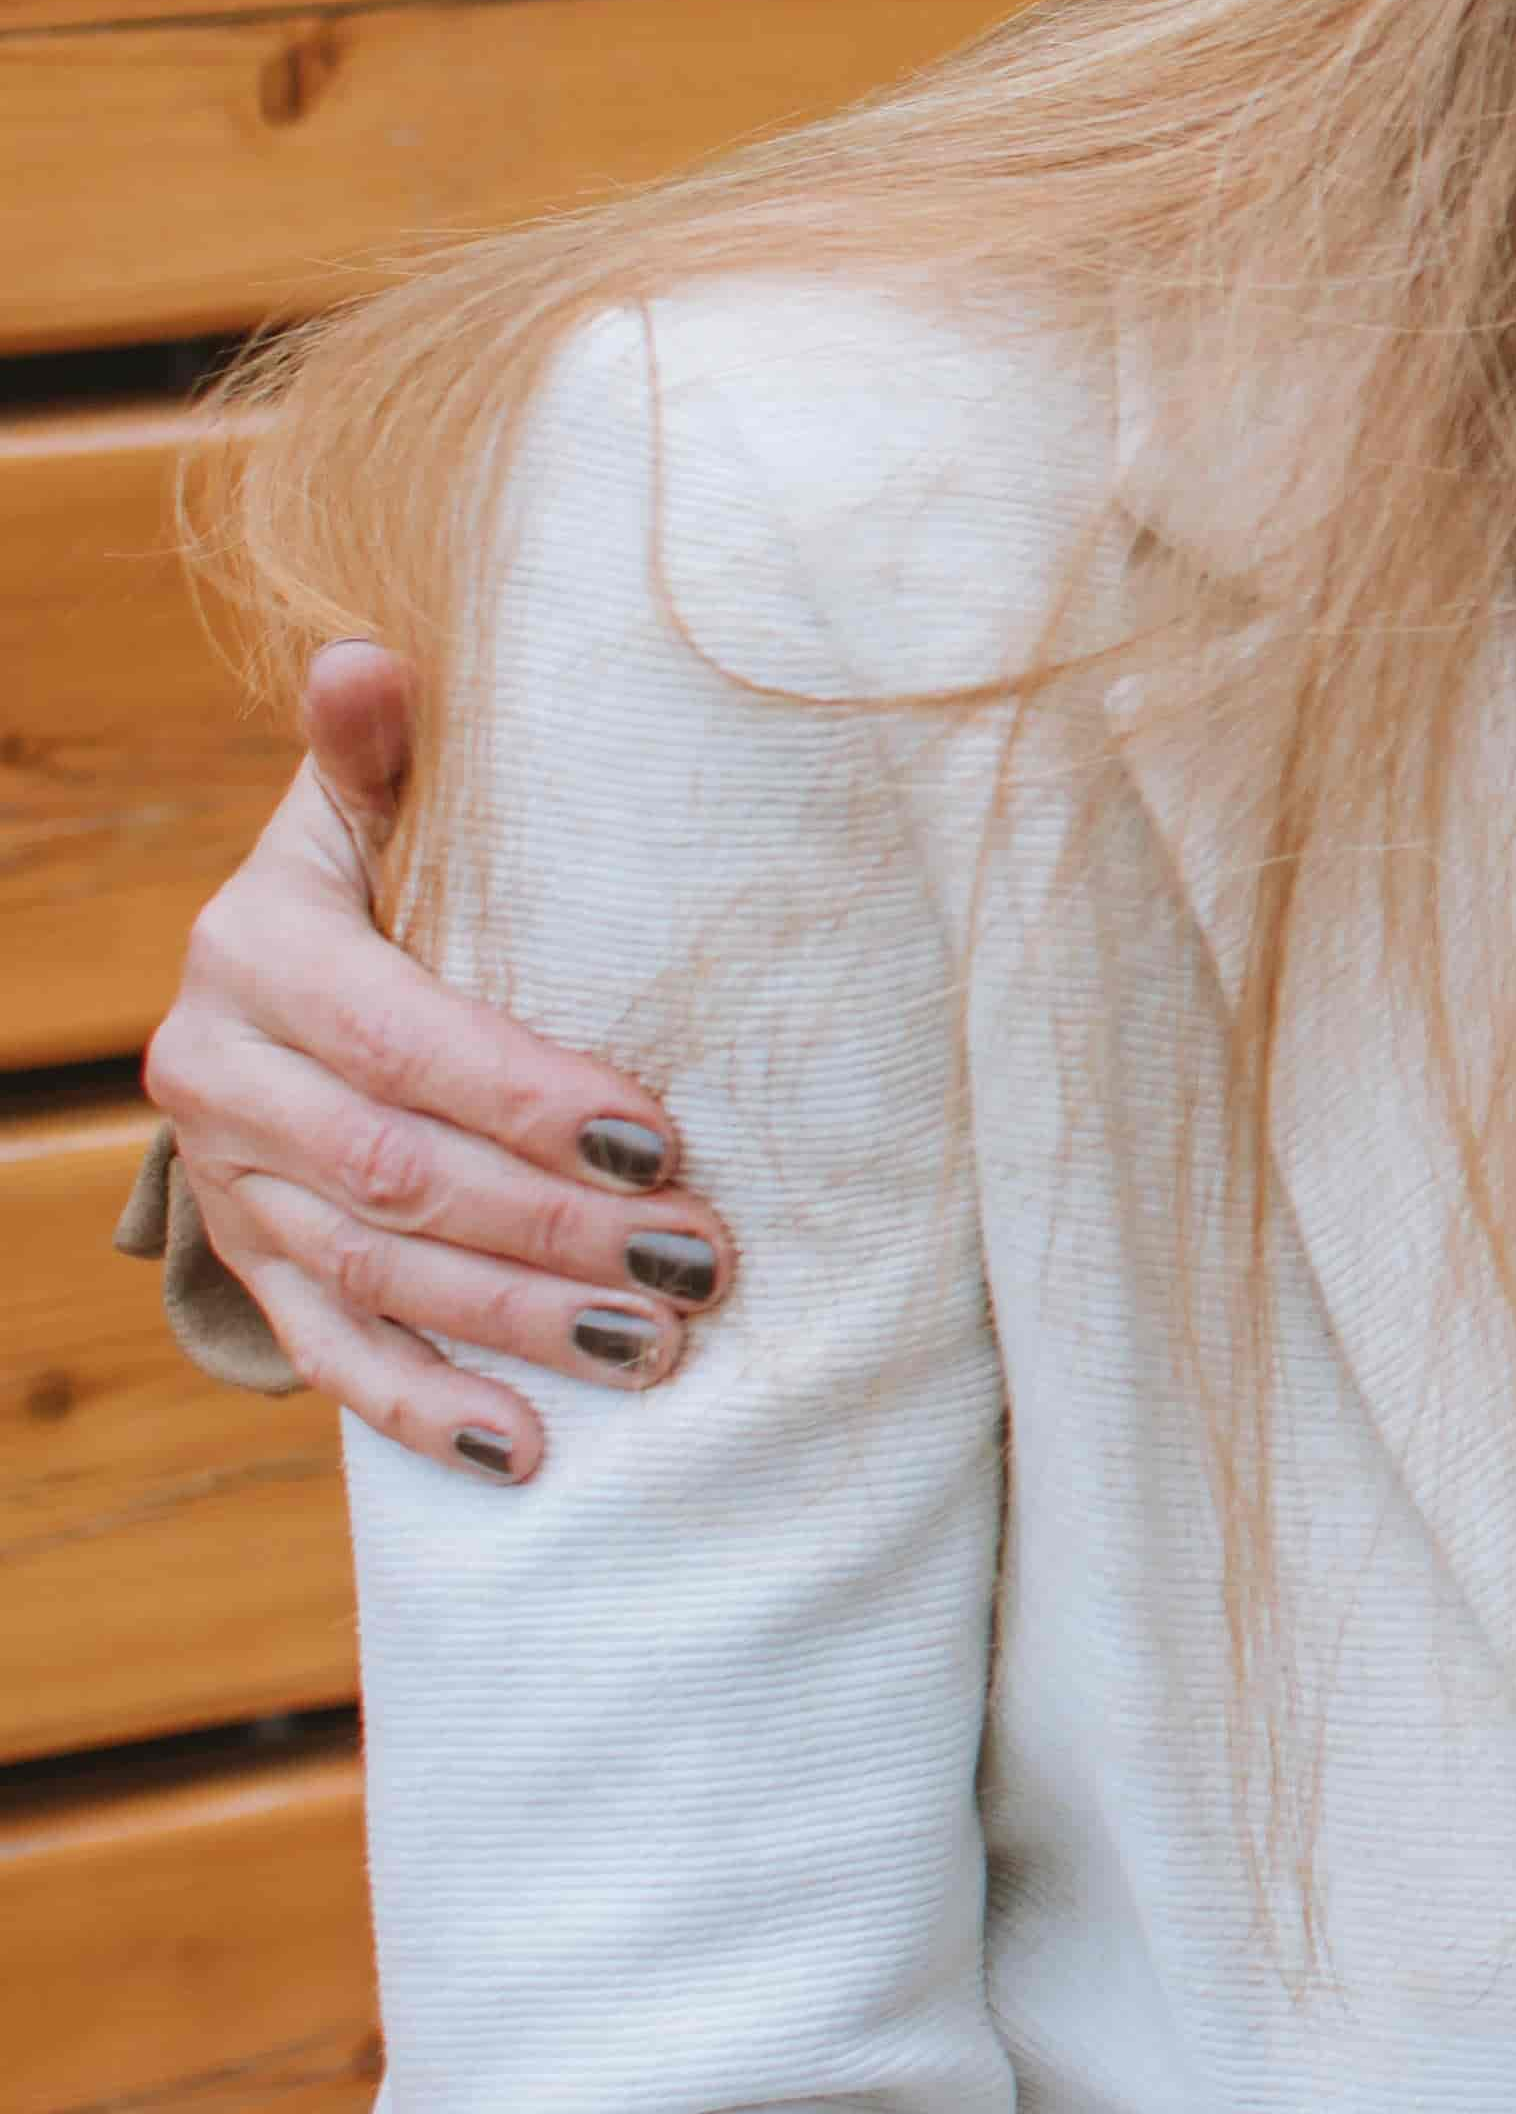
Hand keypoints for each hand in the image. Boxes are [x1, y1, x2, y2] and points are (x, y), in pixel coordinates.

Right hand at [143, 643, 738, 1482]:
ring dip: (516, 1324)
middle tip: (701, 1264)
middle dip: (553, 1230)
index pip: (402, 1043)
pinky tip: (528, 1455)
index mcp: (256, 952)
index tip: (659, 1147)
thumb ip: (382, 756)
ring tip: (655, 1351)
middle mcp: (216, 1073)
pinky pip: (328, 1351)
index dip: (527, 1101)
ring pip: (375, 1272)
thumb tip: (370, 658)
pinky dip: (425, 1408)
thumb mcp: (376, 809)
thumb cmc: (384, 872)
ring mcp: (227, 1184)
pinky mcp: (248, 1264)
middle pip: (397, 1175)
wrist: (276, 975)